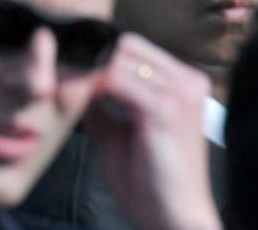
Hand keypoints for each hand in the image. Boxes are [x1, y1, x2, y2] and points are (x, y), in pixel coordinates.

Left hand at [84, 33, 221, 229]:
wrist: (174, 216)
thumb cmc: (150, 181)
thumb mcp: (120, 133)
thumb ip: (103, 104)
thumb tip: (76, 80)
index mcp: (185, 83)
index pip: (136, 48)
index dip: (103, 60)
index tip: (73, 77)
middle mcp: (188, 80)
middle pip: (129, 46)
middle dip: (97, 65)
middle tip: (69, 87)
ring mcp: (180, 91)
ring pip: (121, 58)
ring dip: (92, 78)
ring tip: (72, 98)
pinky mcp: (165, 108)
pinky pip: (118, 81)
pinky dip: (94, 91)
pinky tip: (83, 108)